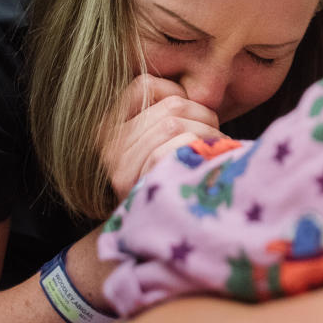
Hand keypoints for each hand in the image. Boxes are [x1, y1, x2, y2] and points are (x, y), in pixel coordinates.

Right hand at [100, 74, 225, 199]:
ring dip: (207, 134)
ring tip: (215, 149)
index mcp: (109, 125)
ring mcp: (117, 164)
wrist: (150, 236)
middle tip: (213, 135)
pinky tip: (209, 163)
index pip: (144, 85)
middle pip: (171, 105)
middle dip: (203, 116)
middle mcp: (107, 142)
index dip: (176, 92)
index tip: (192, 114)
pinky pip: (172, 149)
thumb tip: (203, 88)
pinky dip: (199, 151)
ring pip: (175, 124)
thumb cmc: (164, 179)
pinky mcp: (132, 183)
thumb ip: (166, 114)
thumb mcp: (154, 140)